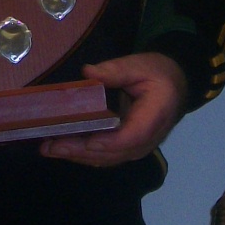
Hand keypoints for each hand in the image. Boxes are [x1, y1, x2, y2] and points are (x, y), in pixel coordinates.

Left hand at [41, 53, 186, 166]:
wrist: (176, 85)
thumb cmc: (158, 74)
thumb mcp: (140, 66)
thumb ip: (116, 70)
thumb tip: (88, 73)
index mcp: (154, 117)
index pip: (129, 138)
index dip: (105, 142)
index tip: (80, 140)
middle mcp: (147, 139)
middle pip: (113, 153)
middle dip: (79, 151)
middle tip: (49, 146)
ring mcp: (138, 147)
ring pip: (107, 159)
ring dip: (77, 156)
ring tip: (49, 148)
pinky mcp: (128, 148)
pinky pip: (106, 156)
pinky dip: (84, 155)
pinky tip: (63, 149)